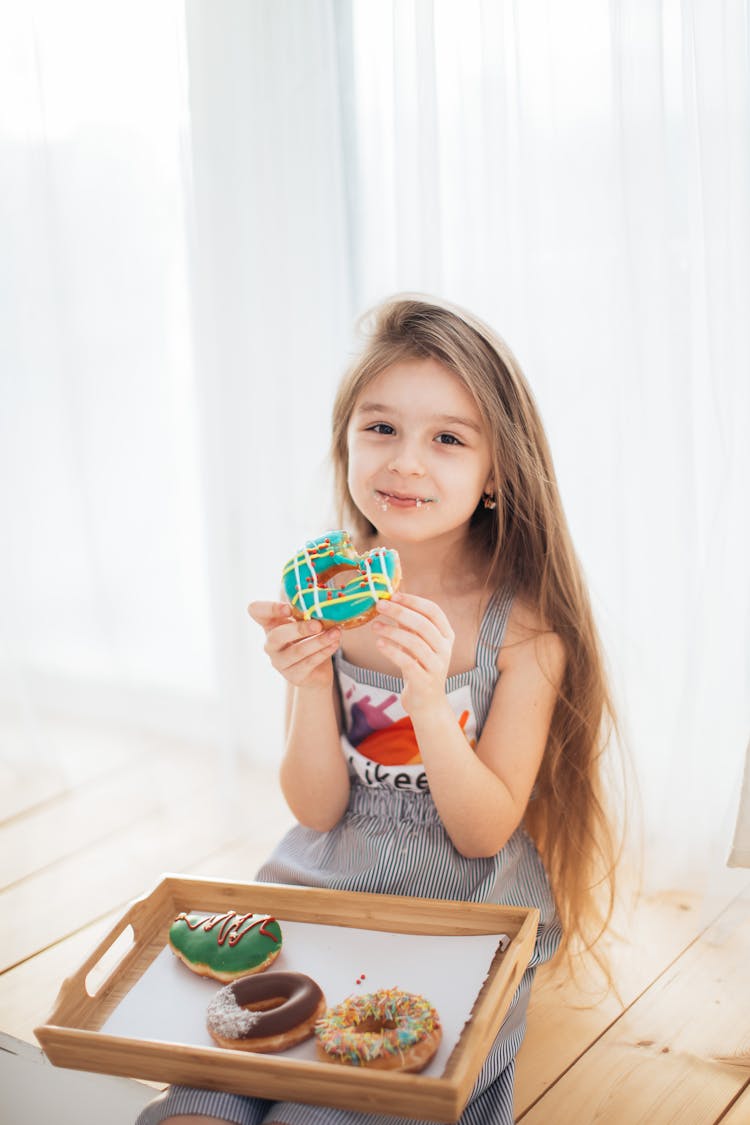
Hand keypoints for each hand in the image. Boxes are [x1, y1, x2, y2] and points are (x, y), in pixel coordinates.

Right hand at [247, 601, 340, 688]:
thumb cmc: (308, 638)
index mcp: (270, 623)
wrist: (317, 670)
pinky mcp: (293, 676)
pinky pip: (309, 662)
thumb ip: (306, 612)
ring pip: (297, 651)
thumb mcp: (305, 621)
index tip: (288, 608)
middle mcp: (270, 644)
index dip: (269, 608)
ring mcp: (279, 662)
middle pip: (277, 636)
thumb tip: (322, 602)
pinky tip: (335, 643)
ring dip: (318, 641)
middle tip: (318, 624)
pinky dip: (324, 651)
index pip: (255, 611)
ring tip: (335, 633)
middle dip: (299, 629)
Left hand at [372, 592, 453, 714]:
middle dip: (400, 612)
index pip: (434, 611)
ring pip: (415, 643)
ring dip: (392, 631)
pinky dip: (391, 651)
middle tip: (380, 605)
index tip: (394, 595)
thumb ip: (409, 623)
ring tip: (374, 626)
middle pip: (424, 625)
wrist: (427, 703)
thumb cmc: (420, 666)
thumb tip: (391, 599)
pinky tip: (379, 643)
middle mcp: (445, 649)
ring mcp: (437, 666)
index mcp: (447, 635)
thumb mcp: (417, 642)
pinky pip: (407, 662)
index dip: (414, 601)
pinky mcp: (424, 681)